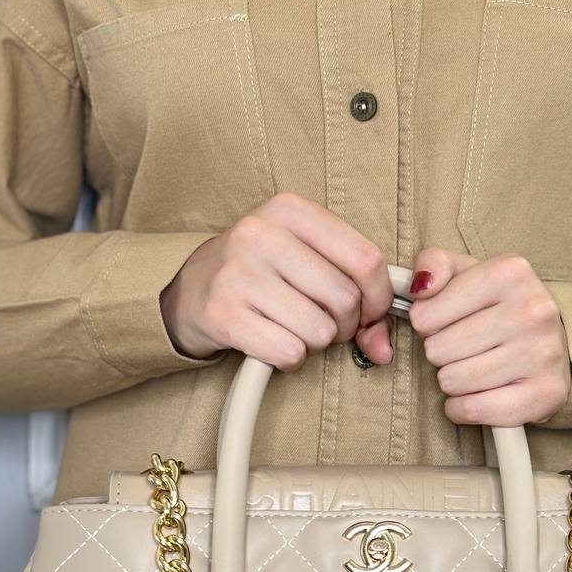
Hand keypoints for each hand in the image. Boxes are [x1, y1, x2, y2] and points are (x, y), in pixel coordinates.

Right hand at [159, 192, 394, 369]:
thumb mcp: (303, 261)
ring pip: (320, 331)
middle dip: (344, 326)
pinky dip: (290, 359)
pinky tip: (272, 344)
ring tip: (292, 330)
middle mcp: (261, 235)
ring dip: (315, 344)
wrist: (188, 291)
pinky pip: (289, 352)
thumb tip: (384, 347)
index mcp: (289, 211)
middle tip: (323, 324)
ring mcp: (239, 274)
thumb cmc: (258, 274)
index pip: (365, 259)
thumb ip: (354, 292)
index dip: (378, 297)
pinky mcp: (224, 315)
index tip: (370, 312)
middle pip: (345, 299)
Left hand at [405, 248, 571, 425]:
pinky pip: (474, 409)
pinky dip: (462, 409)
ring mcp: (543, 354)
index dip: (425, 324)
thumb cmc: (498, 307)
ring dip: (453, 381)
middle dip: (440, 354)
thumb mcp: (466, 272)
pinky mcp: (545, 394)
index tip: (444, 323)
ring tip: (471, 369)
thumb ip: (433, 263)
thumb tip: (420, 288)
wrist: (554, 342)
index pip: (425, 315)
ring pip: (454, 381)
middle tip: (461, 349)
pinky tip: (474, 395)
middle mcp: (533, 310)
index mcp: (510, 273)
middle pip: (438, 350)